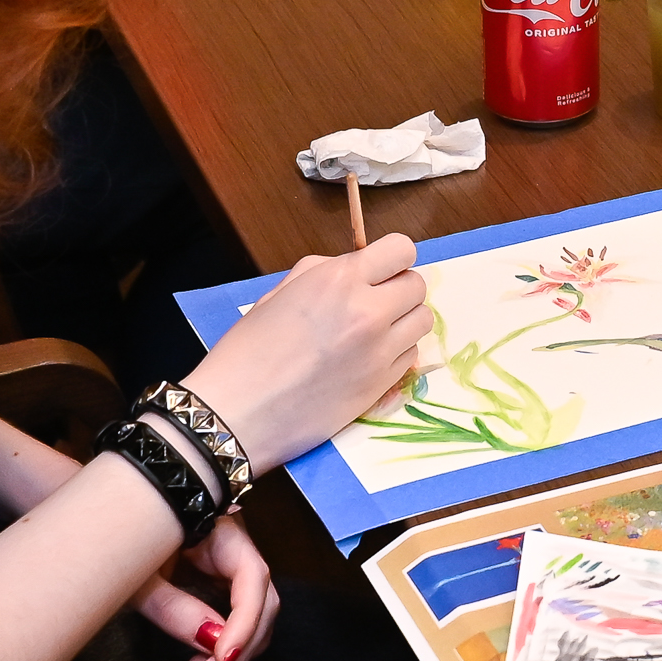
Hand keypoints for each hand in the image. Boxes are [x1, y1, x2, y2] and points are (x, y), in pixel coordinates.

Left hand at [135, 515, 278, 660]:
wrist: (111, 523)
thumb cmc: (122, 539)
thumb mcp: (139, 576)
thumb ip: (173, 607)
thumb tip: (210, 642)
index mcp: (220, 529)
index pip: (253, 575)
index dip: (245, 620)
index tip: (223, 659)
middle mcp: (238, 546)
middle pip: (263, 601)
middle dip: (242, 647)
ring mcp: (233, 566)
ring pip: (257, 614)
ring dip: (237, 652)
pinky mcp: (223, 583)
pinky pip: (239, 616)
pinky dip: (226, 644)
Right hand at [181, 233, 431, 473]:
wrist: (239, 411)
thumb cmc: (248, 350)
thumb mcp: (280, 293)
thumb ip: (325, 271)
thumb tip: (357, 268)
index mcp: (338, 280)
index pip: (402, 249)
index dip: (392, 258)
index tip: (379, 270)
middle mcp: (368, 311)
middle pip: (418, 284)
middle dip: (399, 288)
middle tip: (374, 302)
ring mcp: (379, 351)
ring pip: (423, 320)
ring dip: (403, 321)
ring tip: (373, 332)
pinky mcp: (383, 385)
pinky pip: (411, 355)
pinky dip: (396, 352)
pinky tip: (366, 359)